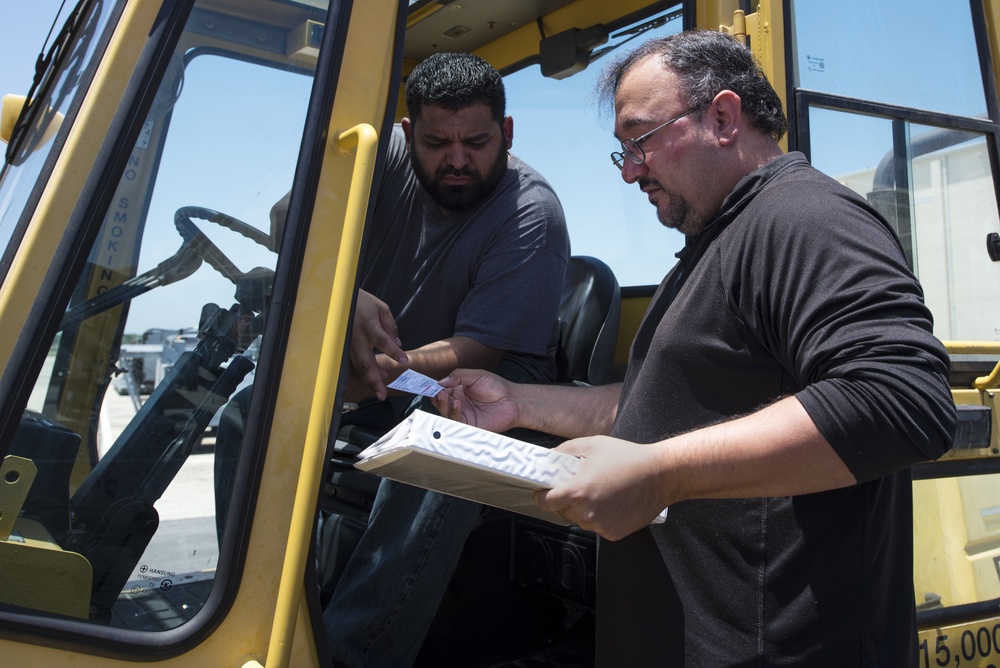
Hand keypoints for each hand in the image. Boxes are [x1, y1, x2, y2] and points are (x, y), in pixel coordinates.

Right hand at [350, 290, 407, 399]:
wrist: (339, 300)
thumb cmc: (363, 303)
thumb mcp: (381, 308)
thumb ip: (390, 326)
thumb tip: (397, 344)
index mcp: (368, 325)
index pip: (383, 341)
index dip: (394, 353)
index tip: (405, 362)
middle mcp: (357, 338)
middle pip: (365, 363)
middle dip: (374, 380)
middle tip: (382, 395)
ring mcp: (349, 344)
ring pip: (359, 366)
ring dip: (370, 379)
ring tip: (381, 390)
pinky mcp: (345, 347)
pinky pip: (355, 362)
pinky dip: (365, 371)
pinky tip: (376, 376)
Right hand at [433, 369, 518, 432]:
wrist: (512, 400)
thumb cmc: (497, 387)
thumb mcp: (476, 375)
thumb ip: (458, 376)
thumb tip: (440, 382)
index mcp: (458, 390)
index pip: (441, 390)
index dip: (434, 388)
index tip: (431, 386)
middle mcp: (458, 403)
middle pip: (440, 403)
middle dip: (437, 397)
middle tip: (438, 392)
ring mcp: (463, 414)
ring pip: (445, 412)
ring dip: (443, 405)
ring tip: (445, 396)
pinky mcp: (468, 424)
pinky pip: (455, 421)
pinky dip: (453, 413)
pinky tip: (456, 404)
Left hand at [532, 436, 668, 540]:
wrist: (661, 475)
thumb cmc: (628, 458)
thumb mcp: (592, 445)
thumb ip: (564, 452)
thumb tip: (547, 458)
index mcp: (578, 491)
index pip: (546, 502)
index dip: (542, 495)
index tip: (543, 491)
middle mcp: (588, 513)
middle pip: (562, 511)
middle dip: (566, 499)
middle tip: (581, 484)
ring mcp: (601, 526)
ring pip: (579, 520)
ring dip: (583, 509)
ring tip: (601, 491)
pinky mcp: (614, 534)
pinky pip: (597, 527)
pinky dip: (599, 517)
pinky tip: (612, 501)